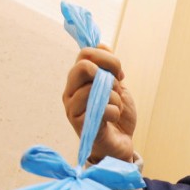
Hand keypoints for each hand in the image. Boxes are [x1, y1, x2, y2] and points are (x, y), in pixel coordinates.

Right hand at [62, 44, 137, 162]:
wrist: (120, 143)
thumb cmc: (116, 115)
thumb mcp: (116, 86)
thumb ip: (107, 67)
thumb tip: (103, 45)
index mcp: (77, 79)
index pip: (85, 53)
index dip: (108, 58)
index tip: (120, 73)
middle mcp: (70, 91)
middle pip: (83, 66)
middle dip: (108, 74)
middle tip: (117, 87)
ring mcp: (72, 108)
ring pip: (95, 89)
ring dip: (114, 98)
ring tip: (114, 108)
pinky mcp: (80, 125)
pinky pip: (103, 109)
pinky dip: (115, 112)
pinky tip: (112, 119)